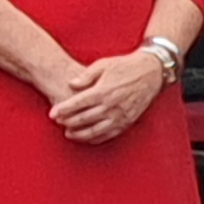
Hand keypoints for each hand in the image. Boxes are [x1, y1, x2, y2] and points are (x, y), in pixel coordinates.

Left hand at [51, 50, 167, 144]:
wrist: (151, 72)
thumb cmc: (125, 66)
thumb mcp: (104, 64)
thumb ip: (86, 75)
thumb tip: (71, 84)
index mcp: (103, 91)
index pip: (78, 103)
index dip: (63, 110)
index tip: (52, 114)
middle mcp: (111, 106)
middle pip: (84, 118)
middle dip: (68, 122)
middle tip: (57, 123)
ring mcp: (120, 116)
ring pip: (95, 130)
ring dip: (79, 134)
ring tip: (68, 134)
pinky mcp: (127, 122)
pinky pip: (109, 134)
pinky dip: (96, 138)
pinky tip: (87, 138)